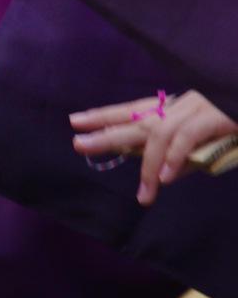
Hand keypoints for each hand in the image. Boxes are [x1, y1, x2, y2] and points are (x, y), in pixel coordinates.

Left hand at [71, 90, 237, 205]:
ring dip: (147, 164)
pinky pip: (187, 138)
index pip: (131, 110)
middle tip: (78, 144)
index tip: (76, 122)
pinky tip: (166, 178)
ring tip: (142, 192)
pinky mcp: (214, 117)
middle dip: (106, 133)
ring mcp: (195, 109)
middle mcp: (179, 105)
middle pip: (135, 120)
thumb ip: (182, 157)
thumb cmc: (232, 119)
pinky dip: (175, 157)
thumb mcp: (206, 139)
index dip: (103, 116)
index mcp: (173, 107)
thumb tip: (161, 176)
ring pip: (159, 133)